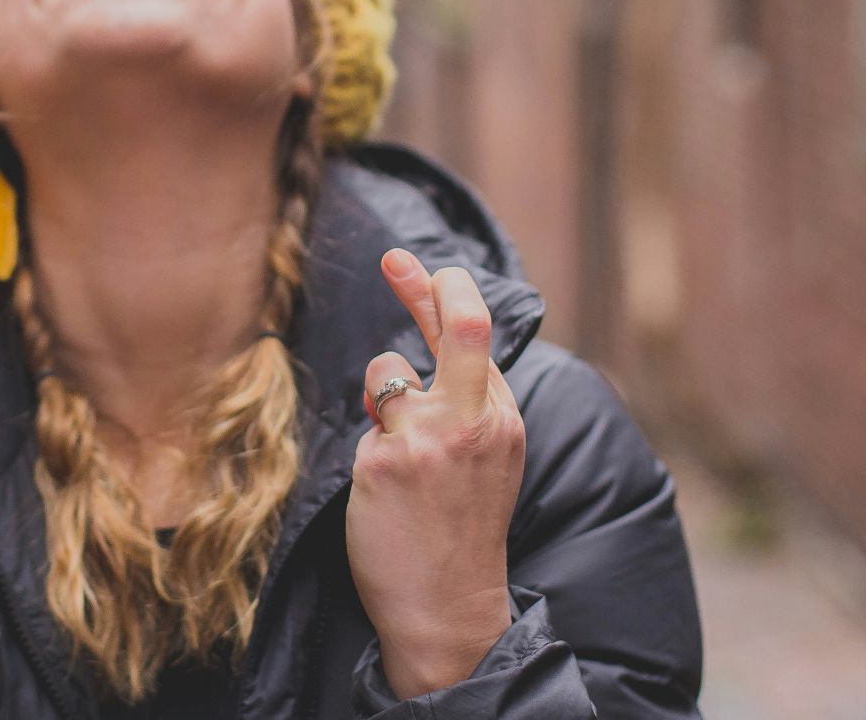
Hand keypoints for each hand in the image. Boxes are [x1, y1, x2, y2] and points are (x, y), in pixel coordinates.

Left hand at [346, 248, 525, 698]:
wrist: (449, 608)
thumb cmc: (460, 531)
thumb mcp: (483, 460)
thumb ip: (463, 405)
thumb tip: (415, 356)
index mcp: (503, 418)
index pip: (477, 336)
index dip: (444, 293)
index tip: (418, 266)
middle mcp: (474, 420)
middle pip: (461, 325)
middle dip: (426, 285)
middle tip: (396, 259)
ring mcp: (431, 438)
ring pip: (386, 373)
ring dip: (378, 400)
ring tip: (397, 456)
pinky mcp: (386, 461)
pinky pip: (363, 429)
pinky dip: (369, 452)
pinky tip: (387, 496)